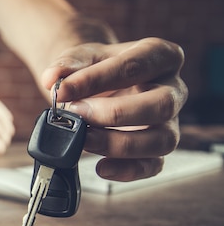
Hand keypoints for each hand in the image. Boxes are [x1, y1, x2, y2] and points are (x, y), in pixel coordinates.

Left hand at [41, 37, 187, 180]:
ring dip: (120, 144)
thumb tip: (52, 79)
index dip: (96, 79)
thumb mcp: (81, 57)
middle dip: (115, 113)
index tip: (62, 90)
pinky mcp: (158, 150)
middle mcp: (172, 89)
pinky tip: (101, 167)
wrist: (96, 84)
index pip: (135, 65)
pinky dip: (126, 170)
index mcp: (159, 55)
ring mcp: (169, 122)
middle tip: (78, 115)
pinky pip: (153, 166)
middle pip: (162, 105)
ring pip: (163, 140)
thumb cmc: (95, 68)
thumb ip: (68, 65)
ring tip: (84, 140)